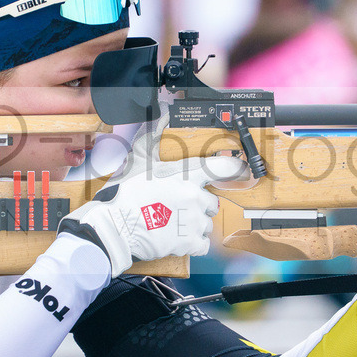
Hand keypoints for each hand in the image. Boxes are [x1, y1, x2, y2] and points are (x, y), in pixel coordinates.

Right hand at [59, 109, 248, 275]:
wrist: (115, 226)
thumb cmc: (125, 194)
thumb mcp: (138, 160)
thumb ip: (153, 136)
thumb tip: (161, 113)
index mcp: (187, 175)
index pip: (224, 168)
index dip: (235, 169)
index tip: (241, 171)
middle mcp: (195, 197)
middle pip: (212, 201)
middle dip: (200, 204)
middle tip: (180, 205)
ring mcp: (194, 221)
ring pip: (207, 223)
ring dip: (196, 224)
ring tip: (175, 222)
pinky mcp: (189, 242)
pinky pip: (203, 244)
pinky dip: (194, 243)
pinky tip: (180, 237)